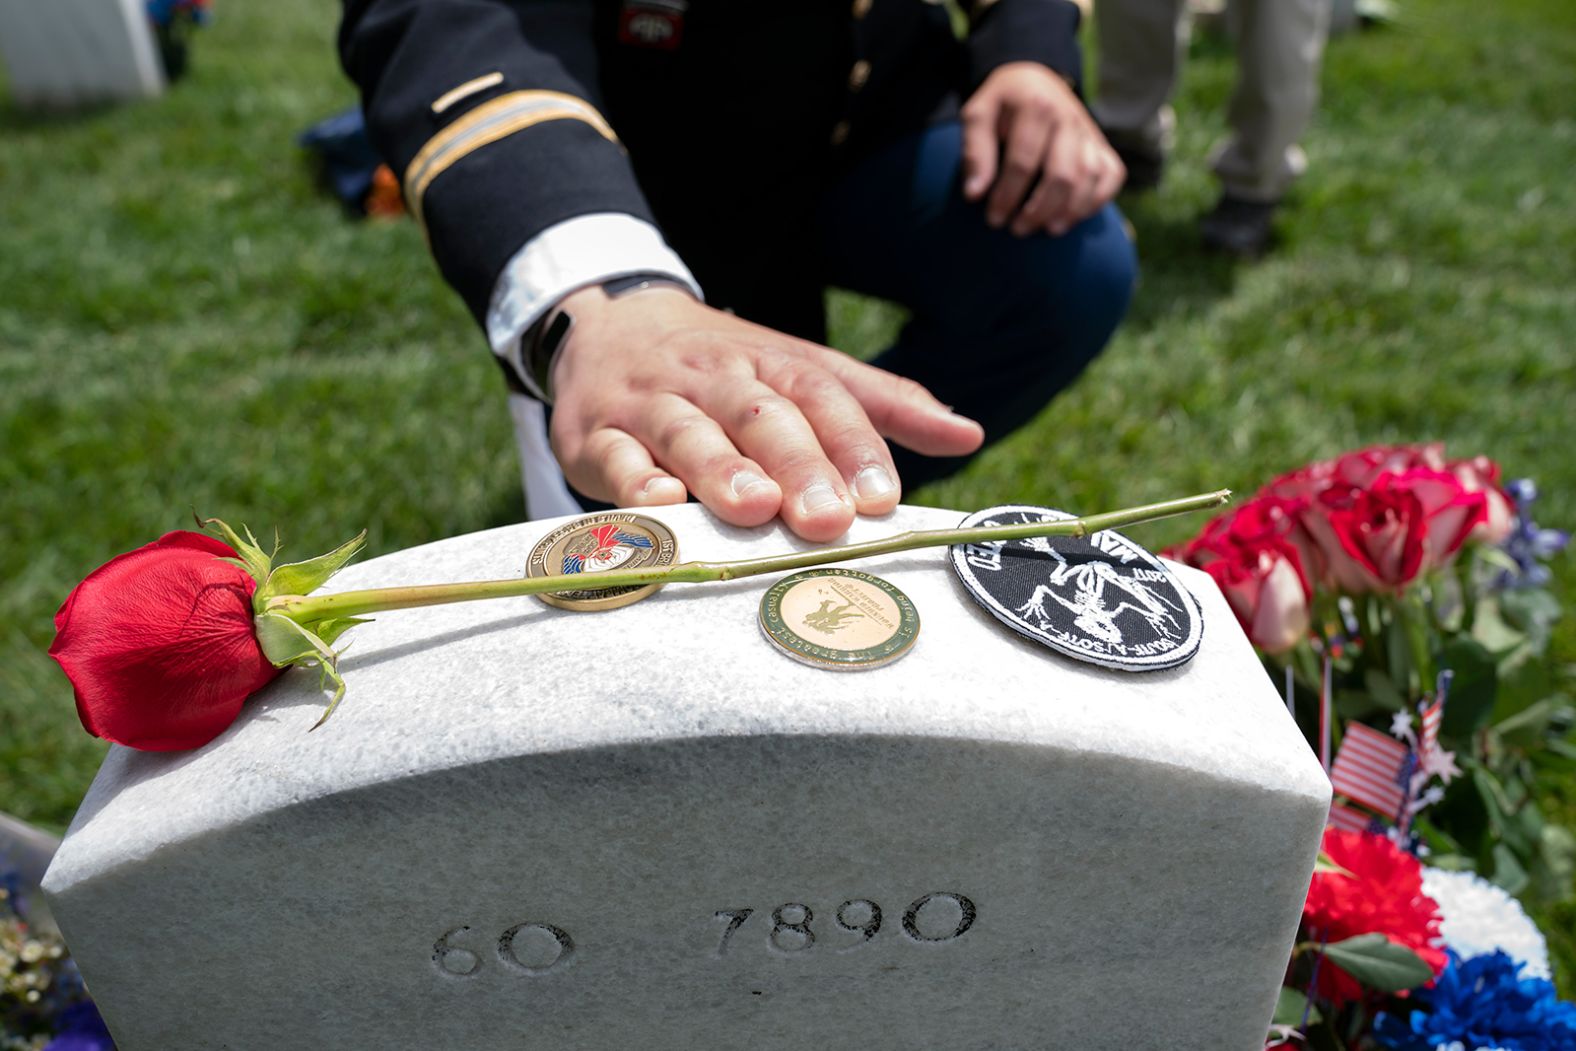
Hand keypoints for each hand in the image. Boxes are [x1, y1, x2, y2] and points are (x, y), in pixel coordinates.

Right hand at [546, 286, 984, 541]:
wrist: (607, 323)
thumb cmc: (724, 369)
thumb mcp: (799, 371)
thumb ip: (880, 405)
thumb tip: (968, 433)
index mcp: (771, 364)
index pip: (820, 396)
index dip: (854, 445)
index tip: (885, 498)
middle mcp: (715, 379)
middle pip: (760, 416)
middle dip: (798, 465)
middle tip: (830, 518)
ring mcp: (653, 404)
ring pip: (689, 432)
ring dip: (721, 469)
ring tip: (754, 508)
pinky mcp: (595, 434)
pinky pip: (615, 455)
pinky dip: (635, 481)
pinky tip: (660, 504)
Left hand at [960, 62, 1125, 237]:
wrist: (1033, 79)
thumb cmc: (1001, 104)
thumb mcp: (978, 115)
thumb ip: (974, 151)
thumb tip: (974, 194)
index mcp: (1036, 106)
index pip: (1023, 162)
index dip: (1007, 196)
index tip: (993, 219)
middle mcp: (1068, 117)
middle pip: (1061, 175)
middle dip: (1039, 209)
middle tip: (1018, 230)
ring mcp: (1089, 131)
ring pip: (1089, 177)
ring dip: (1070, 210)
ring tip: (1049, 229)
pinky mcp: (1101, 143)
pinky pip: (1112, 174)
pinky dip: (1098, 199)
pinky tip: (1075, 216)